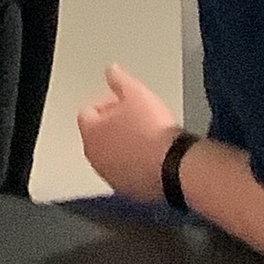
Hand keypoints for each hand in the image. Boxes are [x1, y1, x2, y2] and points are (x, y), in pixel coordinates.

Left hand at [78, 64, 181, 200]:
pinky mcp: (131, 193)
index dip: (107, 103)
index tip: (125, 102)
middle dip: (114, 126)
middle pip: (99, 136)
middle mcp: (95, 158)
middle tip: (136, 119)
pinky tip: (154, 159)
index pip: (88, 113)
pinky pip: (128, 175)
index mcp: (90, 133)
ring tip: (148, 139)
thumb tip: (111, 70)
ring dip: (124, 148)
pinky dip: (136, 167)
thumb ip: (118, 79)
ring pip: (113, 157)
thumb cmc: (152, 129)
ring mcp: (112, 178)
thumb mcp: (136, 92)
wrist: (175, 167)